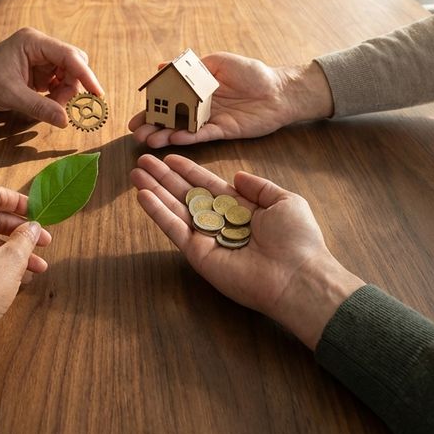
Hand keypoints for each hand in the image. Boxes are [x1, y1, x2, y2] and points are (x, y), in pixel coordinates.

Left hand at [0, 28, 103, 126]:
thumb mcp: (10, 95)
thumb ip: (40, 107)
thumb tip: (66, 121)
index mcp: (33, 42)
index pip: (69, 55)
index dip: (86, 74)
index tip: (97, 94)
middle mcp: (40, 46)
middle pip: (73, 63)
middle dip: (73, 86)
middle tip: (64, 107)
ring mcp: (40, 58)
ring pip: (68, 75)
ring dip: (65, 94)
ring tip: (50, 108)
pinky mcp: (38, 71)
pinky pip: (58, 82)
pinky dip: (58, 96)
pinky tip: (48, 105)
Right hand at [128, 55, 332, 147]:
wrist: (279, 89)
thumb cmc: (251, 72)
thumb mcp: (217, 61)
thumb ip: (191, 67)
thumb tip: (162, 65)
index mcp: (196, 91)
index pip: (168, 100)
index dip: (152, 108)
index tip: (136, 116)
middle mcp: (200, 108)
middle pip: (171, 119)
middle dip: (152, 126)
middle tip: (135, 134)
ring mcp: (210, 121)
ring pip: (183, 130)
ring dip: (165, 135)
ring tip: (148, 140)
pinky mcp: (223, 132)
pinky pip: (202, 135)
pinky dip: (187, 137)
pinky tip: (173, 139)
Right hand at [130, 154, 362, 347]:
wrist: (298, 275)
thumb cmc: (298, 239)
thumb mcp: (285, 201)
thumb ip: (260, 187)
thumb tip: (238, 175)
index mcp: (241, 209)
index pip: (208, 186)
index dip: (189, 171)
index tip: (171, 157)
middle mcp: (220, 223)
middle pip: (186, 195)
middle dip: (164, 178)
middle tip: (144, 160)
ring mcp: (207, 239)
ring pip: (175, 210)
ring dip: (154, 191)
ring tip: (135, 173)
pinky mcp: (198, 254)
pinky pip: (174, 229)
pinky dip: (157, 212)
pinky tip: (142, 195)